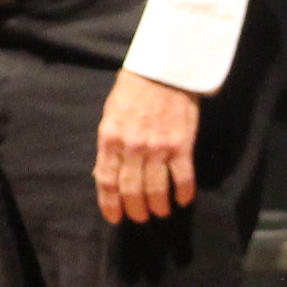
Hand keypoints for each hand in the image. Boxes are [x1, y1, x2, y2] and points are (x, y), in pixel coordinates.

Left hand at [96, 70, 202, 224]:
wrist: (164, 68)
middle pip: (131, 190)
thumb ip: (108, 145)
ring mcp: (158, 147)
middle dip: (135, 210)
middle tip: (140, 217)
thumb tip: (103, 174)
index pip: (106, 180)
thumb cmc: (134, 89)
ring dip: (158, 206)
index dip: (110, 204)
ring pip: (156, 189)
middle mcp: (132, 146)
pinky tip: (182, 200)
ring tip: (160, 211)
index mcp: (111, 138)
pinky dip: (183, 193)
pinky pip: (183, 178)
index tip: (115, 218)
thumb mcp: (111, 114)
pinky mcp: (181, 144)